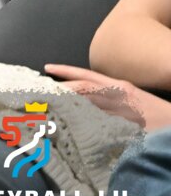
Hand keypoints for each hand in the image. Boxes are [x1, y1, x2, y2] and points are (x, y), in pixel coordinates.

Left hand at [45, 63, 170, 130]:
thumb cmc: (158, 117)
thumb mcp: (133, 103)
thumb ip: (110, 102)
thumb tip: (85, 106)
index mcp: (120, 87)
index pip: (88, 76)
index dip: (67, 71)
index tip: (47, 67)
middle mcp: (120, 94)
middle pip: (83, 88)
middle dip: (60, 88)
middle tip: (39, 91)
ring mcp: (124, 111)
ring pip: (89, 105)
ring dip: (67, 105)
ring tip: (46, 106)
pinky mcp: (128, 127)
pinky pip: (102, 125)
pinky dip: (86, 125)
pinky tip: (71, 128)